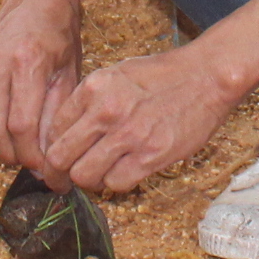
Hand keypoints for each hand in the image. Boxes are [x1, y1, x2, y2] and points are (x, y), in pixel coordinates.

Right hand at [0, 0, 84, 172]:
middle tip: (29, 164)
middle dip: (11, 155)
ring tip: (18, 150)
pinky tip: (3, 132)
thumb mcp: (70, 72)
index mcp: (28, 63)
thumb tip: (48, 157)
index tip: (45, 169)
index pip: (22, 125)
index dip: (31, 155)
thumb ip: (56, 114)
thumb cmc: (60, 34)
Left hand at [36, 46, 243, 194]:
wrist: (206, 76)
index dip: (52, 148)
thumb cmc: (162, 75)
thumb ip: (89, 101)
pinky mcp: (150, 156)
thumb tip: (65, 133)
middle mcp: (106, 112)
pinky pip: (116, 184)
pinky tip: (123, 171)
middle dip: (58, 173)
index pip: (54, 129)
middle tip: (63, 179)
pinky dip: (115, 182)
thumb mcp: (116, 74)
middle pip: (60, 157)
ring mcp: (128, 135)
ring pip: (84, 176)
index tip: (57, 157)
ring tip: (98, 174)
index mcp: (93, 88)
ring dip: (88, 180)